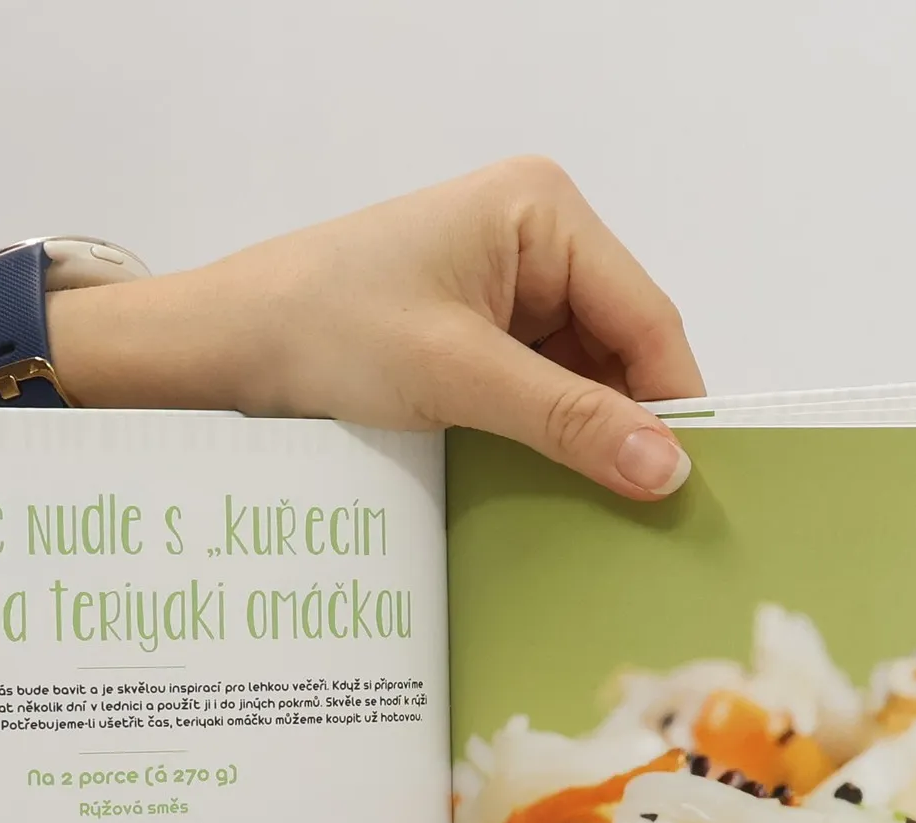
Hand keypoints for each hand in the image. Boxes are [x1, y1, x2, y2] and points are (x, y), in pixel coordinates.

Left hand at [59, 157, 705, 500]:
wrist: (224, 344)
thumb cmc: (324, 330)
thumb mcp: (457, 377)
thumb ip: (568, 420)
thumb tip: (667, 471)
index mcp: (544, 211)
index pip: (647, 318)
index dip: (674, 405)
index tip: (691, 489)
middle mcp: (538, 237)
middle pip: (622, 349)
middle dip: (629, 427)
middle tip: (648, 518)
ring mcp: (507, 286)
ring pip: (585, 378)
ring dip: (587, 440)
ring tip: (599, 514)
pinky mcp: (477, 332)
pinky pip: (540, 390)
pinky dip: (548, 437)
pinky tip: (549, 488)